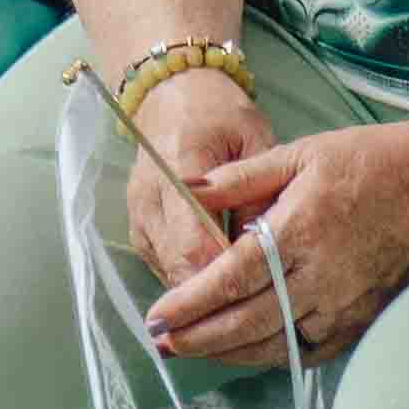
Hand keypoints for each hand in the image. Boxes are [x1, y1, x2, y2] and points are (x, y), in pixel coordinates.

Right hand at [122, 67, 274, 288]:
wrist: (171, 96)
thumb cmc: (219, 115)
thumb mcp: (255, 140)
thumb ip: (259, 194)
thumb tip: (270, 250)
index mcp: (177, 168)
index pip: (196, 242)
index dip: (226, 277)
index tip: (263, 296)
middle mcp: (150, 199)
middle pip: (180, 267)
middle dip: (218, 297)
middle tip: (263, 313)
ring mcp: (140, 217)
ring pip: (171, 276)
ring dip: (205, 295)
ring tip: (248, 306)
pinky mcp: (139, 229)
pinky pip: (166, 269)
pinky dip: (194, 283)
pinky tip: (225, 288)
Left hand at [143, 117, 408, 369]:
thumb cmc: (361, 164)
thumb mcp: (296, 155)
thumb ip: (238, 178)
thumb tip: (184, 189)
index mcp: (298, 231)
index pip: (232, 278)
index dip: (191, 302)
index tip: (157, 315)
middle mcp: (319, 276)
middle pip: (247, 321)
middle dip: (198, 338)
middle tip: (160, 343)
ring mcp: (341, 304)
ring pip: (276, 345)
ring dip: (228, 353)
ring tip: (189, 351)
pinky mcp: (357, 320)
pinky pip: (308, 351)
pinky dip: (272, 357)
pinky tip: (243, 352)